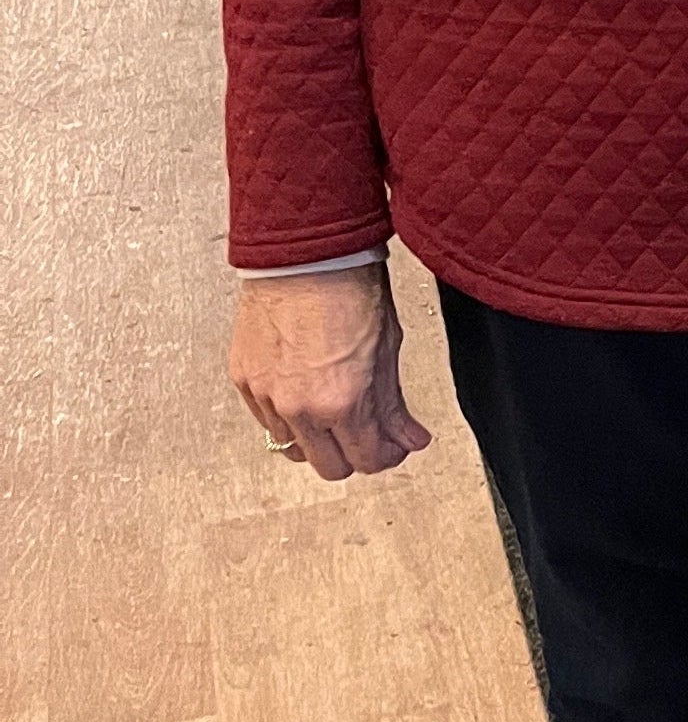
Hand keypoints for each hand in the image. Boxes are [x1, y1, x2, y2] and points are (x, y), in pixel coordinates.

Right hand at [229, 259, 432, 479]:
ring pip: (295, 449)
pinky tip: (309, 397)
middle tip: (373, 435)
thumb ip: (394, 405)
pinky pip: (268, 423)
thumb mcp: (388, 346)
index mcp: (342, 400)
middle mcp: (300, 408)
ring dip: (321, 439)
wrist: (305, 255)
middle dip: (357, 455)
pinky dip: (291, 420)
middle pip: (330, 467)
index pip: (366, 460)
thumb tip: (410, 439)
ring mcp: (267, 398)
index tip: (397, 446)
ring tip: (340, 411)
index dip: (387, 456)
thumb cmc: (350, 288)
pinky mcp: (244, 383)